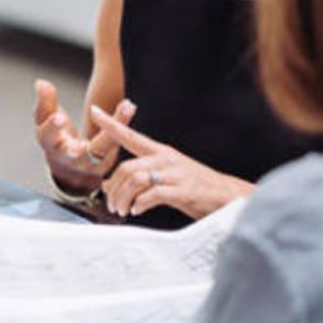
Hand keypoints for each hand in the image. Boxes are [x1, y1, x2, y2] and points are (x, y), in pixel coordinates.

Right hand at [34, 79, 134, 193]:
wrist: (69, 170)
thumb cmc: (55, 139)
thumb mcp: (45, 122)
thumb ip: (45, 102)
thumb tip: (40, 83)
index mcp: (51, 145)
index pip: (48, 136)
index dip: (52, 127)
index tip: (58, 116)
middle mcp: (70, 158)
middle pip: (77, 150)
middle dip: (89, 135)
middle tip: (94, 118)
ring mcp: (91, 163)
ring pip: (104, 146)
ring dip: (115, 124)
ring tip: (126, 106)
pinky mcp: (106, 161)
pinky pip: (116, 143)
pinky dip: (122, 123)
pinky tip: (128, 105)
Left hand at [89, 106, 253, 218]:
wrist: (227, 196)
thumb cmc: (194, 185)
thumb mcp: (166, 175)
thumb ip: (140, 177)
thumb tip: (110, 185)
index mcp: (160, 152)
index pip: (131, 135)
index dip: (111, 124)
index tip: (94, 111)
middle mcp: (166, 159)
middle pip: (127, 167)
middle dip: (113, 187)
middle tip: (110, 203)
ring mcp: (175, 174)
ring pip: (137, 180)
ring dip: (123, 198)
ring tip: (121, 210)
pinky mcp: (183, 191)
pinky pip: (153, 194)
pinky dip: (140, 203)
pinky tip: (137, 210)